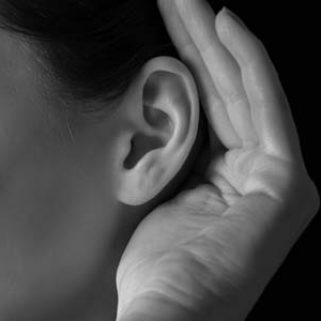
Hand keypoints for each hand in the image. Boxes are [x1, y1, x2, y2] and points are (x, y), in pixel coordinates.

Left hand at [116, 1, 319, 319]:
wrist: (172, 313)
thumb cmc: (159, 265)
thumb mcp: (162, 195)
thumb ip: (175, 153)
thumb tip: (165, 110)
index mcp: (227, 179)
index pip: (207, 106)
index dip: (189, 63)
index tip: (169, 25)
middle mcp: (256, 173)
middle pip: (225, 94)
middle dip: (201, 43)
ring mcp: (275, 176)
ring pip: (243, 93)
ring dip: (218, 42)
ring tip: (192, 0)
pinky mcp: (285, 181)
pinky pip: (262, 106)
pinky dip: (248, 62)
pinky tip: (226, 24)